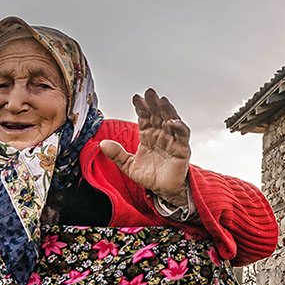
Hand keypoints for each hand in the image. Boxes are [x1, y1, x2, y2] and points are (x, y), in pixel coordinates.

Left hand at [99, 88, 190, 206]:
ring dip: (167, 110)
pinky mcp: (182, 149)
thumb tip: (102, 144)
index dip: (141, 107)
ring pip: (171, 120)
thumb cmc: (150, 177)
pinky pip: (182, 135)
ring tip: (161, 100)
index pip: (145, 117)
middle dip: (154, 104)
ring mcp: (172, 141)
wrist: (163, 192)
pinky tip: (171, 121)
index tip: (136, 97)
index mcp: (148, 136)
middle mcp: (161, 135)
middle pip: (158, 115)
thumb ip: (117, 154)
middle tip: (149, 92)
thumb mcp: (128, 166)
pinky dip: (178, 127)